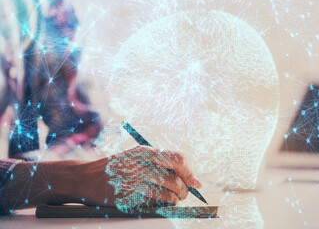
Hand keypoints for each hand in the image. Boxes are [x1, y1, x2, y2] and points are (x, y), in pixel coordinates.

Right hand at [78, 146, 201, 208]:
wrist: (84, 178)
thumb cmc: (116, 167)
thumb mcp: (136, 157)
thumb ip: (161, 164)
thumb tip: (193, 178)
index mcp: (144, 152)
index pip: (178, 159)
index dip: (190, 172)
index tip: (195, 181)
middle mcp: (139, 166)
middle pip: (175, 180)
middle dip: (184, 190)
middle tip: (183, 193)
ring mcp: (132, 183)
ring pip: (167, 196)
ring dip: (173, 200)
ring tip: (170, 198)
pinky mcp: (126, 199)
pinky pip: (153, 205)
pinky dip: (159, 205)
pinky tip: (154, 201)